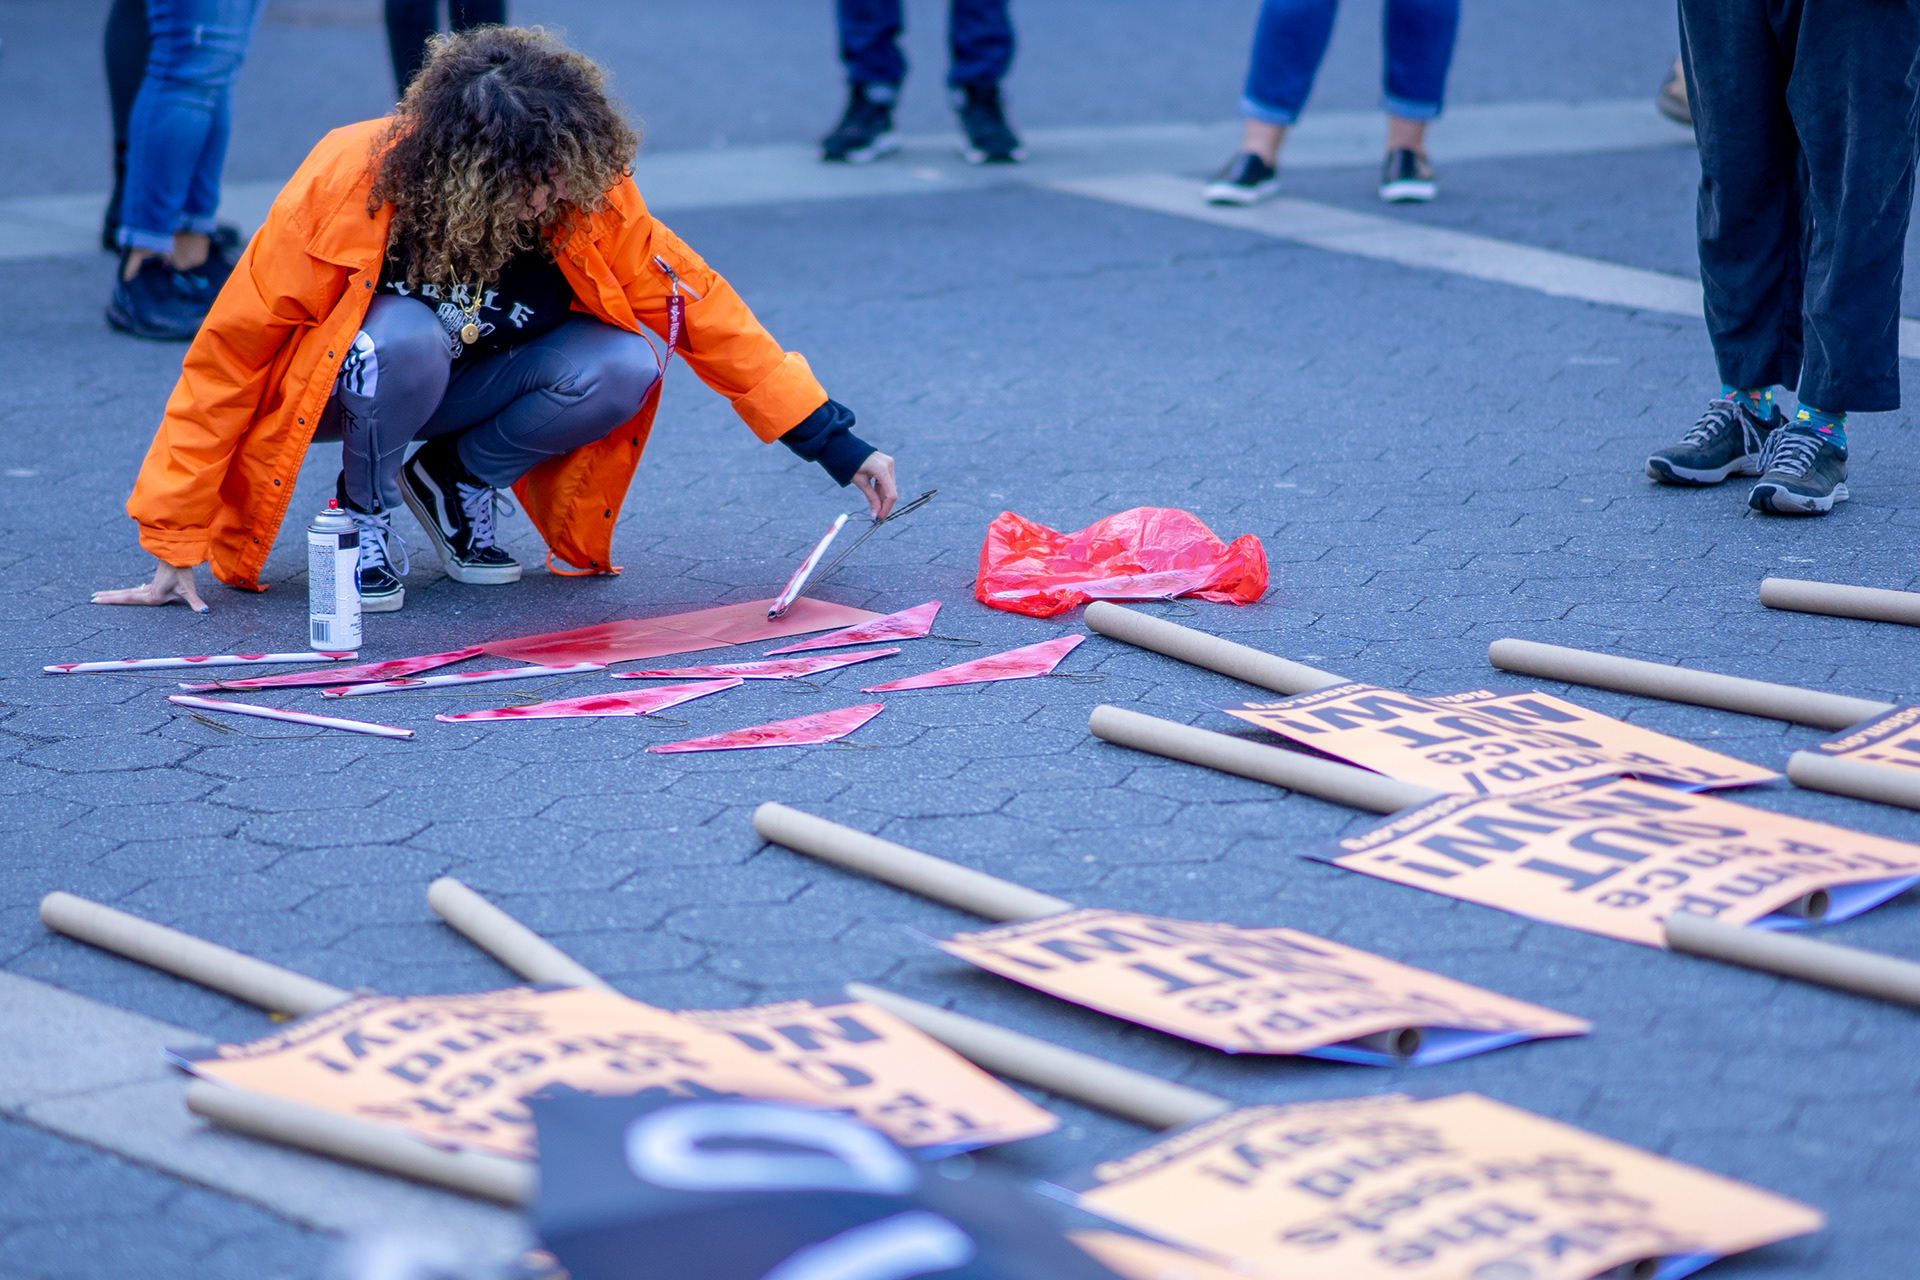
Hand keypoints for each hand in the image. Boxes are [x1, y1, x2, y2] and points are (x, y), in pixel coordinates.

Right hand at [92, 561, 209, 612]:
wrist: (182, 557)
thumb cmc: (184, 573)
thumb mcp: (189, 589)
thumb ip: (195, 602)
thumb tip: (204, 611)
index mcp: (152, 595)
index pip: (127, 598)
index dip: (111, 600)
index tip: (95, 600)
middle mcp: (149, 591)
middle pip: (124, 595)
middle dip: (108, 598)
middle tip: (91, 599)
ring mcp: (151, 587)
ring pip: (129, 591)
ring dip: (116, 594)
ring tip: (101, 595)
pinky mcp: (156, 583)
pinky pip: (138, 590)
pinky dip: (130, 592)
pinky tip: (131, 592)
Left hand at [851, 451, 897, 520]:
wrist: (846, 448)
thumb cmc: (850, 464)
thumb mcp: (860, 482)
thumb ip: (871, 498)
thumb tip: (875, 516)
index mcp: (881, 469)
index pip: (891, 494)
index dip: (886, 508)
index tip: (879, 518)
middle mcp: (889, 465)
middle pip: (891, 491)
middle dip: (884, 505)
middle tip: (876, 516)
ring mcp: (889, 464)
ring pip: (889, 487)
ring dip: (882, 499)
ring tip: (874, 508)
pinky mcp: (887, 465)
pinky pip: (887, 482)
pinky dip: (881, 491)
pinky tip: (876, 498)